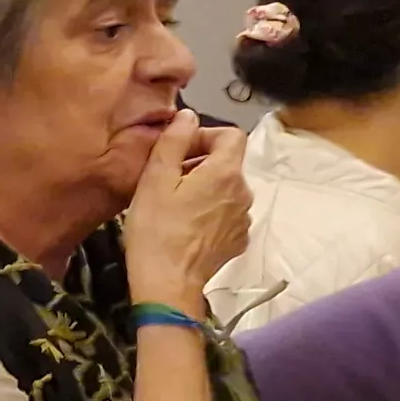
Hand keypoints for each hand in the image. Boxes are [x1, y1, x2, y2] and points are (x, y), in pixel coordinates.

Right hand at [122, 112, 249, 307]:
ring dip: (204, 189)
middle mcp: (243, 191)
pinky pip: (227, 214)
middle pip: (228, 163)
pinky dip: (209, 213)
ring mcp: (244, 218)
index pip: (231, 134)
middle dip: (199, 164)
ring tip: (174, 206)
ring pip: (226, 189)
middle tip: (166, 180)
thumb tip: (188, 116)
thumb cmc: (156, 230)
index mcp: (225, 172)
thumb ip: (173, 141)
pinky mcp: (238, 240)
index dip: (204, 136)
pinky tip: (185, 227)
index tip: (178, 152)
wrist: (168, 284)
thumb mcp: (155, 179)